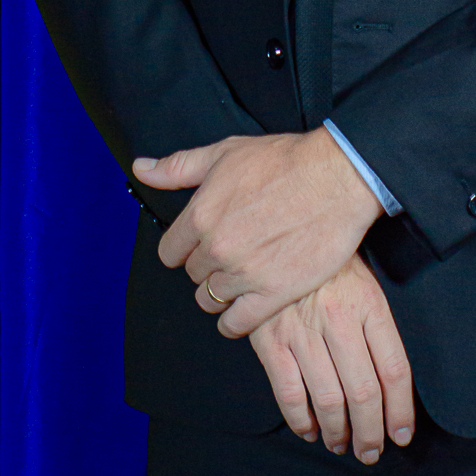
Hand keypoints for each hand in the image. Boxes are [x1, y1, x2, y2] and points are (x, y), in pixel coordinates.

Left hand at [131, 128, 382, 337]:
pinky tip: (242, 309)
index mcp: (201, 215)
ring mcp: (244, 274)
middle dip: (205, 266)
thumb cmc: (283, 161)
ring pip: (211, 300)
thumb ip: (177, 167)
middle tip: (226, 254)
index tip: (197, 244)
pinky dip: (234, 321)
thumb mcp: (224, 152)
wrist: (335, 178)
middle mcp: (217, 248)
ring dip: (220, 291)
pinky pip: (237, 323)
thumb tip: (141, 168)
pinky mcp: (273, 294)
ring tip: (237, 277)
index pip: (170, 252)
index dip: (183, 248)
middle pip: (193, 275)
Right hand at [251, 253, 413, 464]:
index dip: (401, 411)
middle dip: (371, 433)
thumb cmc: (327, 261)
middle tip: (371, 450)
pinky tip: (309, 428)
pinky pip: (289, 393)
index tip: (401, 433)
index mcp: (368, 303)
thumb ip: (377, 326)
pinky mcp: (270, 338)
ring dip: (338, 432)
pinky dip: (301, 420)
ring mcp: (302, 330)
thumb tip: (391, 383)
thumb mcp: (364, 280)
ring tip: (341, 443)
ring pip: (329, 399)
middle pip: (365, 392)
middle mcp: (339, 319)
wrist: (279, 226)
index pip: (395, 370)